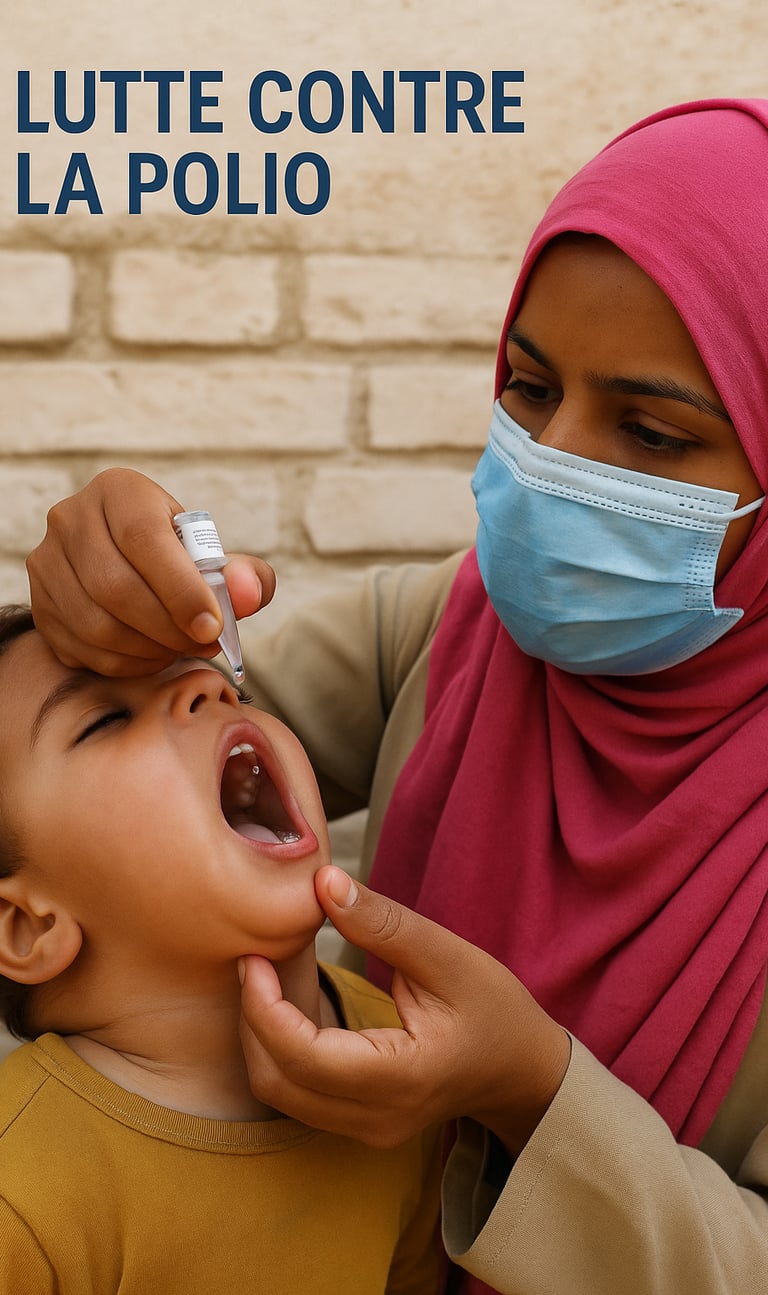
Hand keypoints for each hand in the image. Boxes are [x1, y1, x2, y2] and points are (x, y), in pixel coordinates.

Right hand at [27, 469, 275, 673]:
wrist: (129, 564)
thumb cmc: (177, 559)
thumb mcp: (212, 556)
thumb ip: (241, 575)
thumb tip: (250, 593)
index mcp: (119, 491)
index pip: (144, 539)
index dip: (181, 590)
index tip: (213, 626)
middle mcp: (71, 519)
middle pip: (115, 587)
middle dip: (169, 628)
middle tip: (204, 643)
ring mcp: (48, 563)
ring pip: (97, 625)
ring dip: (150, 649)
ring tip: (183, 648)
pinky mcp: (41, 604)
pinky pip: (84, 649)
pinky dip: (128, 663)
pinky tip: (155, 654)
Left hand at [239, 867, 569, 1154]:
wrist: (521, 1069)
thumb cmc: (494, 1009)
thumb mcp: (449, 956)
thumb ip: (383, 923)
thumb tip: (324, 882)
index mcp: (403, 1078)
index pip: (305, 1057)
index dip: (265, 1009)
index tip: (254, 958)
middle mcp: (378, 1118)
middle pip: (278, 1082)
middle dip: (254, 1020)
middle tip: (253, 962)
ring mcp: (367, 1130)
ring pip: (279, 1093)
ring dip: (261, 1038)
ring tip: (266, 980)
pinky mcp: (359, 1123)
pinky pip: (297, 1094)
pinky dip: (280, 1051)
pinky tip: (289, 1007)